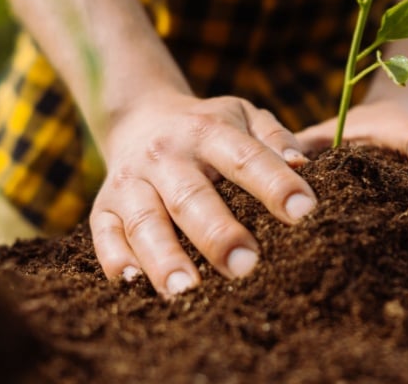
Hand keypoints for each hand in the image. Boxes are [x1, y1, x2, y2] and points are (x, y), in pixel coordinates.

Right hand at [89, 90, 317, 296]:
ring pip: (146, 222)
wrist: (142, 119)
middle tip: (246, 266)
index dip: (275, 184)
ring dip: (165, 258)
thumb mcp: (243, 116)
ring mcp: (130, 182)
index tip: (304, 211)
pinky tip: (135, 285)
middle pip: (191, 196)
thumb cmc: (209, 128)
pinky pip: (105, 237)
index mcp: (207, 131)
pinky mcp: (103, 208)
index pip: (245, 157)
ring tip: (187, 291)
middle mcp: (165, 156)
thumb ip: (274, 136)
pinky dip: (117, 261)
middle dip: (218, 233)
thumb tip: (302, 164)